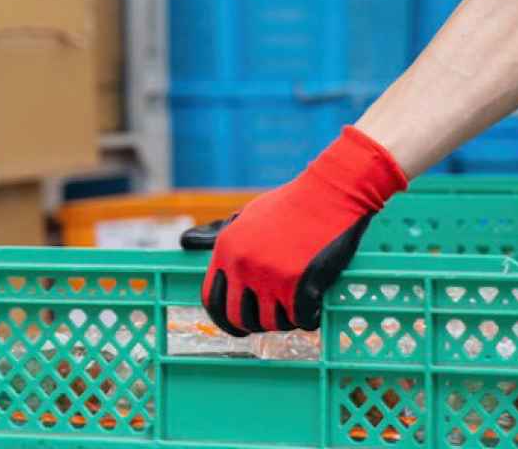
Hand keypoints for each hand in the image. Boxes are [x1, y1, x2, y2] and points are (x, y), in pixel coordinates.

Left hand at [184, 126, 406, 335]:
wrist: (332, 191)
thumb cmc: (293, 201)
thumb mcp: (248, 213)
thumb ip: (219, 234)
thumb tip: (186, 241)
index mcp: (227, 250)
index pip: (212, 300)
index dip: (224, 319)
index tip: (239, 325)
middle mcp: (243, 266)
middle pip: (240, 318)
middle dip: (255, 326)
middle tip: (271, 323)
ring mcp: (270, 276)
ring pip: (271, 322)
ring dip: (284, 322)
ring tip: (297, 312)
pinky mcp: (299, 283)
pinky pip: (299, 319)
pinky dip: (307, 320)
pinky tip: (313, 312)